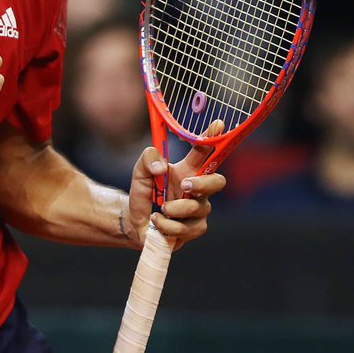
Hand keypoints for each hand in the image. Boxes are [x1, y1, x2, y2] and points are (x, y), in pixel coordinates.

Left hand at [124, 119, 227, 251]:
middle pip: (218, 181)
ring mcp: (198, 210)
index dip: (213, 138)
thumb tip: (161, 167)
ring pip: (199, 208)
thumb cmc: (144, 192)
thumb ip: (148, 159)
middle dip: (203, 183)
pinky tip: (158, 221)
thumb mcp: (140, 171)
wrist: (135, 221)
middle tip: (185, 185)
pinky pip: (189, 229)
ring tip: (159, 209)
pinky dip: (168, 225)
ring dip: (175, 209)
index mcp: (188, 170)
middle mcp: (198, 189)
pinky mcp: (194, 229)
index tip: (218, 124)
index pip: (204, 152)